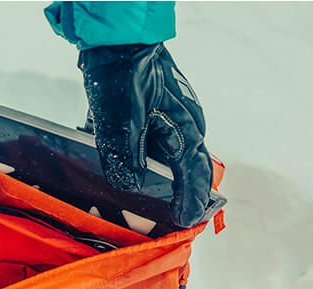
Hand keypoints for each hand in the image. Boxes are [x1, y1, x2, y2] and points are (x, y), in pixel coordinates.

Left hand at [79, 43, 212, 227]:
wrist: (117, 42)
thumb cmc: (124, 76)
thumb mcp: (120, 123)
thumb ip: (124, 158)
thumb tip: (129, 185)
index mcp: (185, 131)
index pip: (195, 175)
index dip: (192, 201)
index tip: (186, 221)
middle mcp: (185, 127)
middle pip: (186, 170)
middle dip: (180, 195)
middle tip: (173, 217)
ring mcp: (173, 120)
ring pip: (170, 159)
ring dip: (161, 179)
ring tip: (149, 199)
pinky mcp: (157, 115)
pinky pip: (156, 146)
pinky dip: (147, 160)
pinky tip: (130, 167)